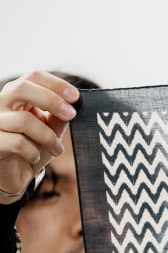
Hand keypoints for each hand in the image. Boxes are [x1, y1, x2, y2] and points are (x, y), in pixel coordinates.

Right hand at [0, 70, 79, 202]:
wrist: (15, 175)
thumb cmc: (33, 148)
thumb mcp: (50, 130)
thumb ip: (59, 116)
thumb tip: (74, 103)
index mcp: (17, 95)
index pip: (33, 77)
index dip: (56, 84)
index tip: (75, 97)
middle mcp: (2, 103)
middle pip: (23, 88)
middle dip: (51, 100)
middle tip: (71, 114)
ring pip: (24, 120)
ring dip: (47, 137)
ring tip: (57, 149)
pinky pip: (17, 143)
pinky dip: (33, 152)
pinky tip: (36, 157)